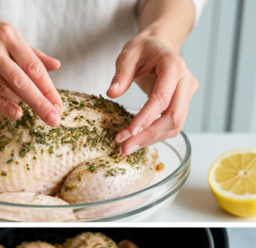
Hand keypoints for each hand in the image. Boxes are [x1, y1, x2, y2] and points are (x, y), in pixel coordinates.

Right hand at [0, 11, 62, 125]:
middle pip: (20, 81)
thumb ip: (32, 54)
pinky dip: (3, 105)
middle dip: (39, 102)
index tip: (58, 105)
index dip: (48, 88)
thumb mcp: (12, 36)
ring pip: (3, 89)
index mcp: (8, 36)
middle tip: (53, 119)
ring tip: (38, 113)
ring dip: (23, 103)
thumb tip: (55, 66)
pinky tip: (16, 113)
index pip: (33, 67)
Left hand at [107, 34, 198, 154]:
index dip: (146, 117)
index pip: (162, 97)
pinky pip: (171, 125)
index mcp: (174, 66)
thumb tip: (112, 93)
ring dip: (151, 139)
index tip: (128, 132)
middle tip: (124, 147)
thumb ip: (121, 73)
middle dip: (149, 135)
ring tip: (126, 147)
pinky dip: (155, 136)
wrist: (158, 47)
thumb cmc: (143, 50)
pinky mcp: (182, 104)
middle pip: (174, 116)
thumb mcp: (128, 54)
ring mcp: (187, 95)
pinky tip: (136, 141)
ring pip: (175, 125)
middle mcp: (186, 82)